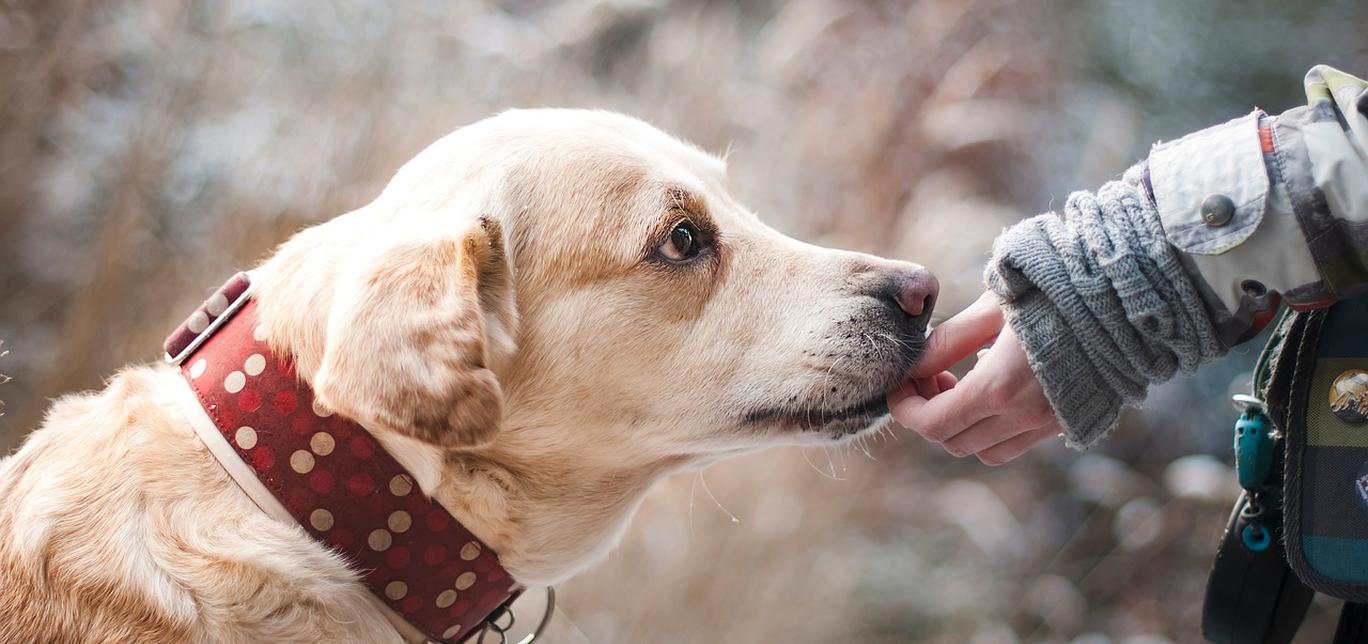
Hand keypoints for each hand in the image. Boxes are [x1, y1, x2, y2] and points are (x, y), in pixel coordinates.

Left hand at [888, 291, 1061, 464]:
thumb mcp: (992, 307)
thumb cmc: (1055, 290)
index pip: (933, 423)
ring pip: (985, 450)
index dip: (905, 408)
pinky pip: (1016, 442)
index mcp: (1000, 388)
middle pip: (953, 442)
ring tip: (959, 382)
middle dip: (929, 414)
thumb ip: (948, 341)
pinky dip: (993, 427)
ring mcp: (1049, 424)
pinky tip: (995, 385)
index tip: (899, 385)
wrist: (1127, 297)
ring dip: (961, 425)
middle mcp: (1025, 417)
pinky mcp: (1068, 422)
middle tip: (929, 376)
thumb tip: (913, 365)